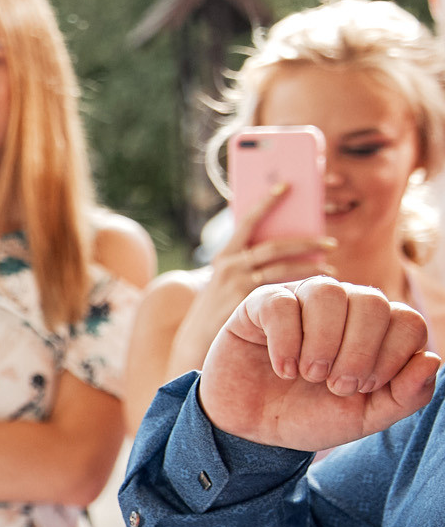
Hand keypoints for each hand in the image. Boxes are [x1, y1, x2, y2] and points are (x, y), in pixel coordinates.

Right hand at [171, 185, 336, 373]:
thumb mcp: (227, 280)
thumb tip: (289, 246)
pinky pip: (279, 290)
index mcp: (225, 254)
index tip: (286, 185)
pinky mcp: (243, 301)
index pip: (247, 220)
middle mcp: (228, 265)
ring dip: (310, 267)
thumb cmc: (218, 309)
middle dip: (306, 242)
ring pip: (280, 268)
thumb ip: (249, 263)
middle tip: (330, 243)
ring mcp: (235, 283)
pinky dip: (299, 288)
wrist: (195, 341)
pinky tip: (314, 292)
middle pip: (274, 245)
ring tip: (331, 269)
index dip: (266, 201)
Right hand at [196, 278, 438, 452]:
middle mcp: (344, 306)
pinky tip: (283, 368)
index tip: (365, 387)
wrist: (252, 429)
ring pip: (328, 293)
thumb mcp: (365, 417)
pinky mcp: (261, 304)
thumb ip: (406, 396)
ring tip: (307, 375)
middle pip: (371, 302)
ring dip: (322, 342)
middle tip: (336, 386)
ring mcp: (301, 299)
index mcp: (376, 329)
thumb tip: (431, 359)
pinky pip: (282, 304)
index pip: (407, 320)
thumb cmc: (310, 416)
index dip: (392, 356)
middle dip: (358, 352)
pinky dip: (285, 342)